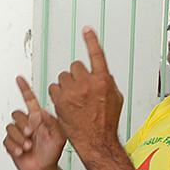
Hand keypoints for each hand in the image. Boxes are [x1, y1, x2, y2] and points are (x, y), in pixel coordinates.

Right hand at [3, 76, 65, 169]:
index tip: (19, 79)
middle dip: (22, 124)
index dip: (24, 88)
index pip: (29, 99)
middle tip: (30, 134)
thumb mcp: (59, 137)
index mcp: (38, 118)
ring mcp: (19, 134)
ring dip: (20, 138)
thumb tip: (44, 111)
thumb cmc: (52, 153)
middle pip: (17, 114)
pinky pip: (7, 140)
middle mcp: (27, 123)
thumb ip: (53, 123)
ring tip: (28, 146)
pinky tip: (22, 151)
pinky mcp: (11, 144)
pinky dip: (14, 146)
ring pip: (11, 127)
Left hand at [48, 26, 122, 153]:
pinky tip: (64, 103)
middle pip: (75, 66)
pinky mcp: (60, 101)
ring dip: (66, 84)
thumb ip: (107, 82)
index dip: (91, 40)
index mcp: (103, 80)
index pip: (96, 54)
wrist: (97, 141)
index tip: (86, 29)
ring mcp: (73, 92)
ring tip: (73, 99)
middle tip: (80, 89)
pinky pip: (54, 87)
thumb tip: (101, 74)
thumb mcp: (116, 99)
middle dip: (76, 75)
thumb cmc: (106, 123)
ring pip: (63, 76)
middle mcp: (88, 83)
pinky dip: (57, 94)